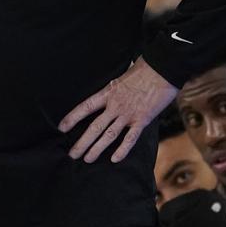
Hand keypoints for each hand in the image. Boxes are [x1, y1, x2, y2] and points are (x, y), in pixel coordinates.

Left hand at [59, 58, 176, 162]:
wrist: (163, 69)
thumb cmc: (145, 67)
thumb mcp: (124, 72)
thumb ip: (117, 82)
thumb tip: (115, 79)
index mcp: (109, 92)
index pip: (85, 107)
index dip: (72, 118)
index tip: (62, 127)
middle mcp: (115, 105)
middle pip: (94, 127)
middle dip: (82, 142)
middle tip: (73, 154)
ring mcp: (128, 114)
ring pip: (108, 135)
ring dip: (97, 149)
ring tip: (88, 159)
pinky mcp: (142, 120)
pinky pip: (130, 138)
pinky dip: (122, 150)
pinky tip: (114, 159)